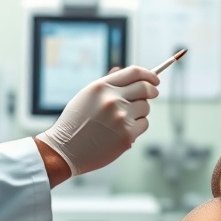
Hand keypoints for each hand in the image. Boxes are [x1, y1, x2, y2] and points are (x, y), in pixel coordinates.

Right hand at [36, 66, 158, 174]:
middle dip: (152, 90)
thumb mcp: (86, 97)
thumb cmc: (74, 123)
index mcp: (101, 87)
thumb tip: (121, 69)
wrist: (65, 150)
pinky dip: (137, 127)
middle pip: (145, 88)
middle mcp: (112, 99)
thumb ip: (106, 83)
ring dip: (140, 111)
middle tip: (153, 93)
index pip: (134, 72)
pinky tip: (121, 131)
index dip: (148, 74)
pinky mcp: (127, 135)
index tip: (154, 79)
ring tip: (122, 119)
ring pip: (145, 107)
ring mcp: (121, 117)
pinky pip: (143, 124)